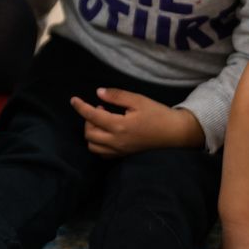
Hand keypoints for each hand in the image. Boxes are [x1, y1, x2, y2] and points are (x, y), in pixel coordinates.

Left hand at [70, 89, 202, 156]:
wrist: (175, 133)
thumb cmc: (157, 114)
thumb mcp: (138, 100)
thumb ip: (116, 96)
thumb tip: (98, 93)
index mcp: (119, 126)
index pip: (92, 116)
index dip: (80, 107)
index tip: (73, 100)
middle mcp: (117, 141)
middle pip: (89, 134)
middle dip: (88, 120)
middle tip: (100, 109)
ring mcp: (120, 151)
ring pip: (93, 146)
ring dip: (92, 133)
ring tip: (103, 121)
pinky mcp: (124, 155)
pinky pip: (103, 154)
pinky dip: (98, 144)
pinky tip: (107, 133)